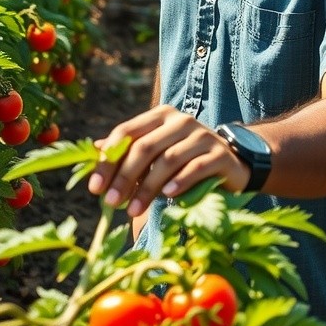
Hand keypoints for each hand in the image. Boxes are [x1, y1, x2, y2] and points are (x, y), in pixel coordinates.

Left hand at [87, 105, 249, 216]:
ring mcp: (202, 135)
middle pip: (145, 147)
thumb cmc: (184, 160)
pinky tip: (167, 196)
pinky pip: (195, 168)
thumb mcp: (155, 152)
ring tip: (133, 210)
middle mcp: (180, 120)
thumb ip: (128, 151)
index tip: (95, 188)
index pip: (126, 132)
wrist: (231, 163)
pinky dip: (179, 182)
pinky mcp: (219, 154)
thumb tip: (94, 151)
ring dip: (147, 188)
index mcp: (160, 115)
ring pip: (167, 160)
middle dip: (124, 177)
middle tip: (111, 203)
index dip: (108, 160)